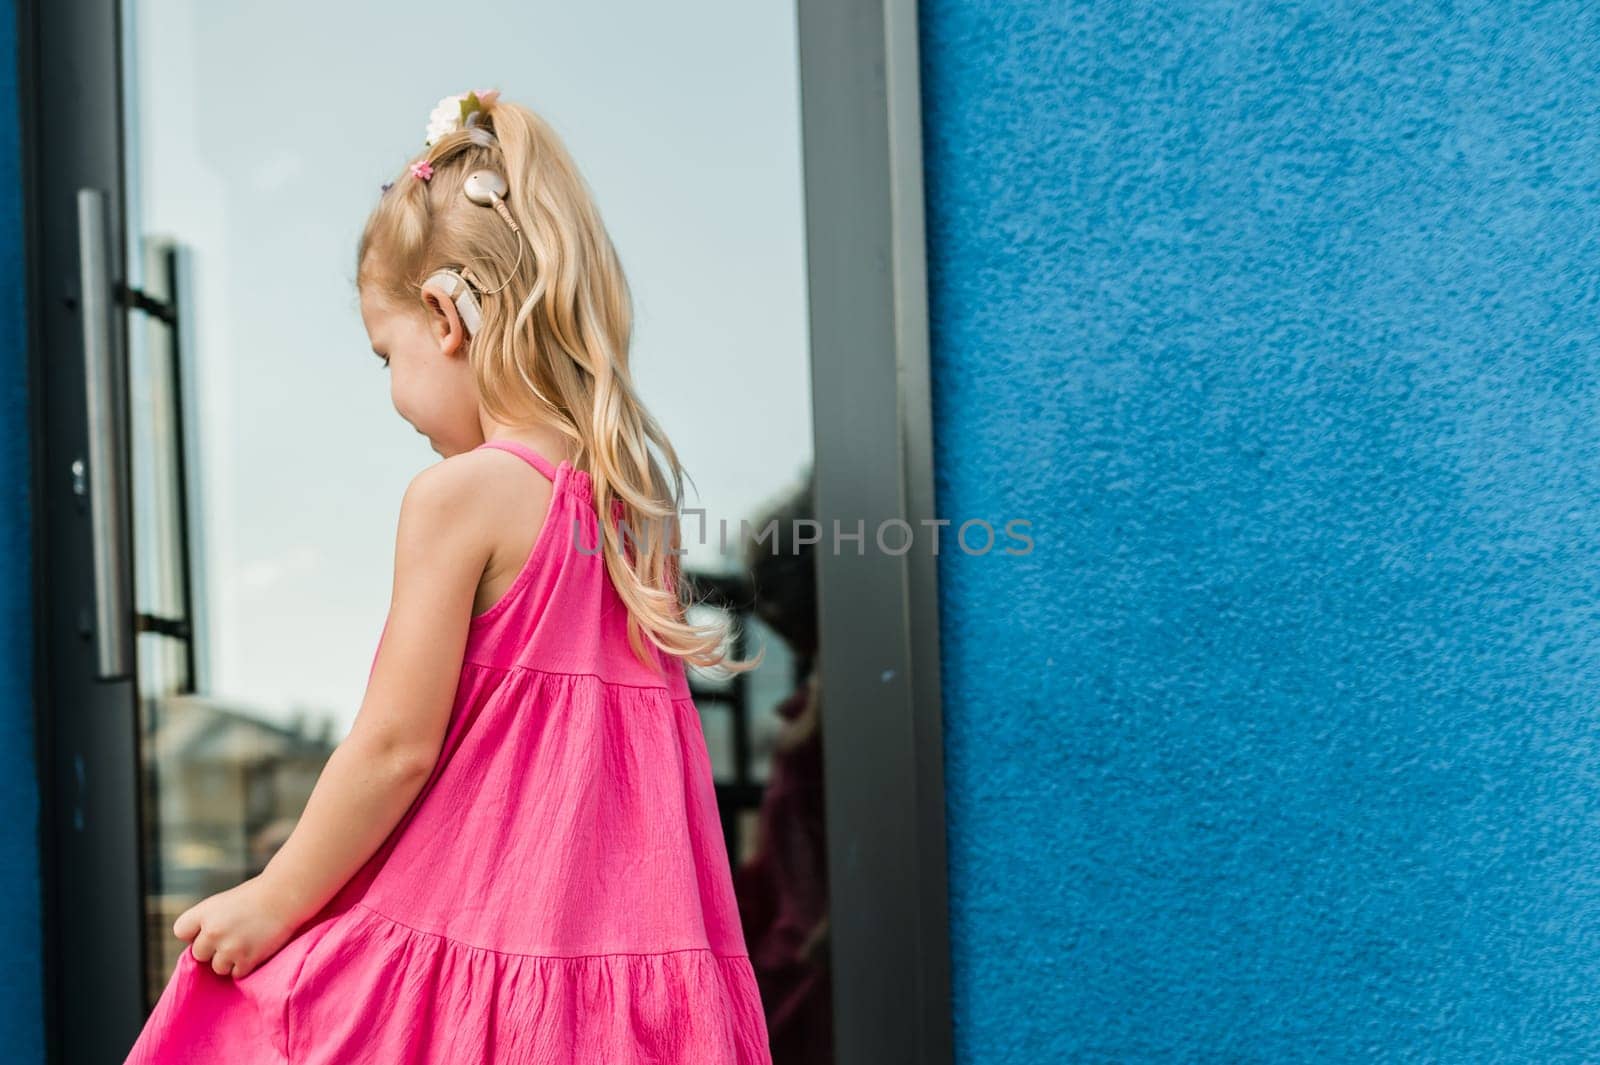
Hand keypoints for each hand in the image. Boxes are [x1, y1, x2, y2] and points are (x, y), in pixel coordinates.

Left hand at [172, 874, 303, 979]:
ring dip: (229, 960)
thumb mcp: (224, 902)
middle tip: (234, 936)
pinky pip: (237, 973)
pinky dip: (246, 965)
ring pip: (217, 967)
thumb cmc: (257, 896)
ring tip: (247, 942)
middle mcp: (212, 931)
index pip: (181, 931)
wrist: (286, 895)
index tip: (210, 928)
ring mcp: (229, 947)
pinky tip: (256, 948)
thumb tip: (201, 948)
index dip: (195, 932)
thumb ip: (209, 922)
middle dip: (213, 949)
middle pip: (199, 954)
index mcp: (204, 912)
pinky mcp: (246, 960)